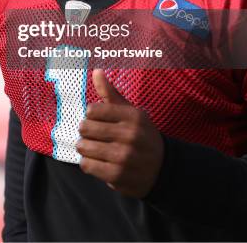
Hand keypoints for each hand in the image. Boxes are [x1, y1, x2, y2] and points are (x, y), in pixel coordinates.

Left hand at [76, 69, 163, 197]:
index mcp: (133, 116)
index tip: (97, 119)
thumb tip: (96, 71)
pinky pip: (87, 165)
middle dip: (85, 131)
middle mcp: (130, 135)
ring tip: (94, 147)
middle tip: (92, 134)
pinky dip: (88, 163)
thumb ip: (111, 93)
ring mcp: (123, 156)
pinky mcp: (117, 176)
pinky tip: (97, 161)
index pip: (93, 110)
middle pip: (85, 128)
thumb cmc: (141, 135)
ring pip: (84, 146)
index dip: (91, 115)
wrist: (162, 169)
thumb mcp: (131, 112)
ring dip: (85, 147)